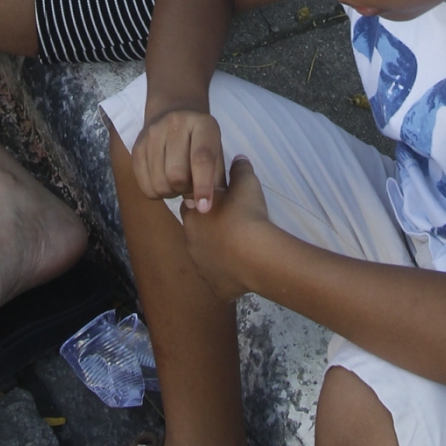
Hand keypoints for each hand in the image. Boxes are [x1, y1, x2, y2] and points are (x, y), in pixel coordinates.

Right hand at [133, 108, 225, 209]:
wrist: (174, 115)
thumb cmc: (202, 143)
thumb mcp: (217, 154)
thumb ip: (215, 180)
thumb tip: (199, 207)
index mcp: (203, 124)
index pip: (202, 158)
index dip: (203, 186)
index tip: (204, 208)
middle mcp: (176, 123)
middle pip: (176, 174)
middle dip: (185, 190)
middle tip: (190, 186)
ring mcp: (153, 133)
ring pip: (159, 183)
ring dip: (170, 192)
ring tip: (177, 183)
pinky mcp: (137, 146)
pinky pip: (144, 186)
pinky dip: (156, 193)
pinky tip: (164, 180)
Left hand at [180, 155, 274, 299]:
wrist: (255, 255)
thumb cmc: (246, 215)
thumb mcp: (246, 183)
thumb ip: (239, 169)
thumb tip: (238, 158)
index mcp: (192, 214)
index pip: (190, 205)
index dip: (204, 203)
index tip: (219, 202)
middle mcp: (191, 242)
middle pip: (196, 232)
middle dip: (208, 228)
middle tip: (230, 224)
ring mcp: (201, 267)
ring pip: (206, 257)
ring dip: (217, 251)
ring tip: (239, 246)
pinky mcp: (215, 287)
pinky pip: (219, 279)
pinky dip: (227, 274)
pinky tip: (242, 268)